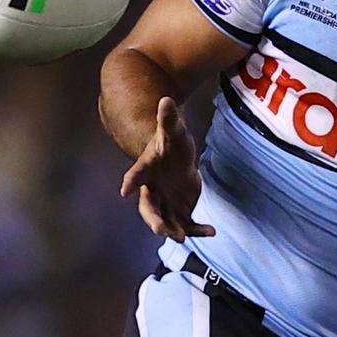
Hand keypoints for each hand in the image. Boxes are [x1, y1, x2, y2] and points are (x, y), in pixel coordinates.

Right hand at [120, 97, 214, 241]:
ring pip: (168, 222)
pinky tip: (212, 231)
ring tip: (185, 236)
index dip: (130, 182)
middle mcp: (152, 191)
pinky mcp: (180, 211)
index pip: (135, 177)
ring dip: (176, 230)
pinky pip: (188, 224)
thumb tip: (166, 100)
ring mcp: (166, 204)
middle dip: (154, 220)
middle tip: (160, 230)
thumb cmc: (170, 145)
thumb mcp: (173, 131)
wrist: (176, 159)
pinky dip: (199, 230)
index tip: (124, 190)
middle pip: (149, 209)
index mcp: (145, 171)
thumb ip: (168, 120)